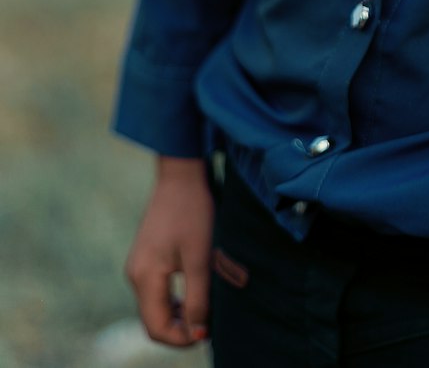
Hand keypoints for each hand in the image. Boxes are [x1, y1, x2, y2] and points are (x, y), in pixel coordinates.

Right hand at [125, 156, 214, 346]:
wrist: (181, 174)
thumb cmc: (193, 212)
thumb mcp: (200, 257)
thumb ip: (198, 297)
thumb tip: (197, 333)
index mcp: (145, 277)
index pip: (156, 327)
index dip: (181, 339)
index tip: (206, 334)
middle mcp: (135, 275)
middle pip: (153, 320)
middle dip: (180, 329)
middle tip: (208, 326)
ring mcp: (138, 265)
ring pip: (155, 307)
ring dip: (178, 316)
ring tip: (204, 311)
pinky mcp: (145, 257)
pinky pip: (156, 291)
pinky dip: (173, 300)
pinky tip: (194, 294)